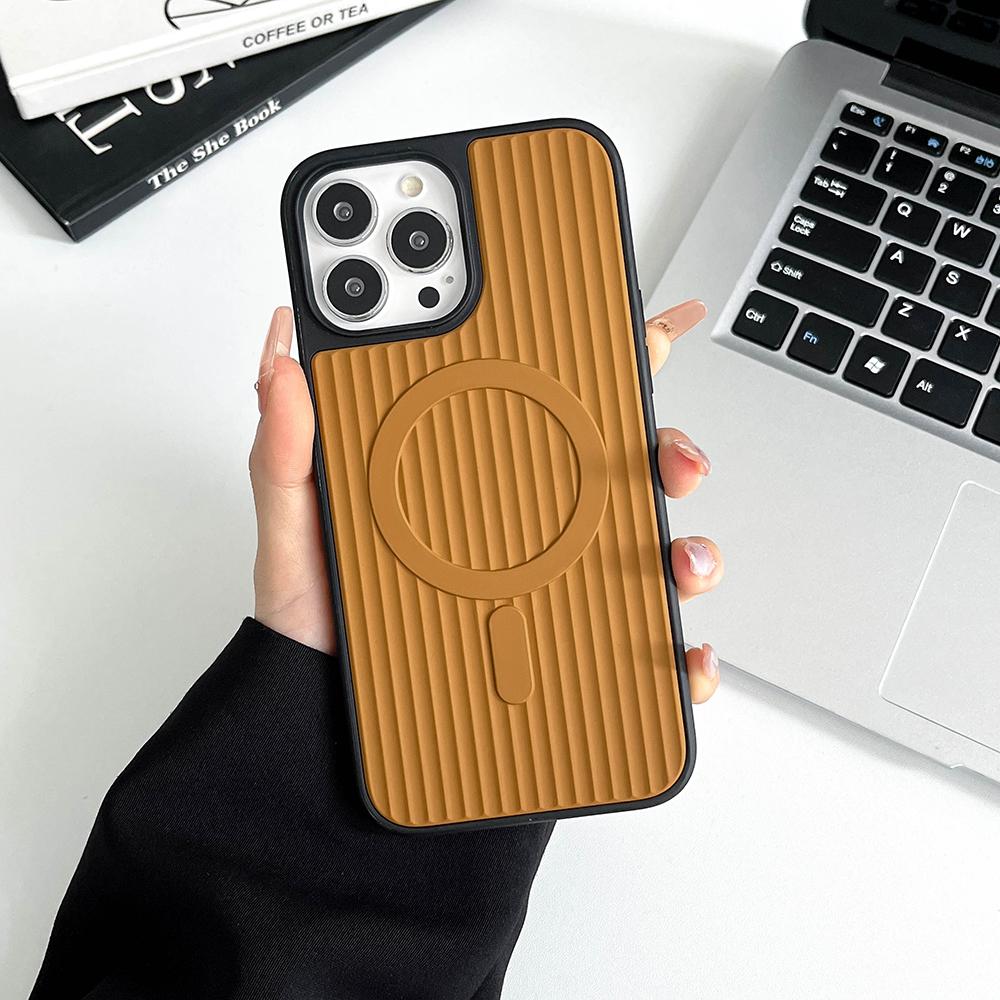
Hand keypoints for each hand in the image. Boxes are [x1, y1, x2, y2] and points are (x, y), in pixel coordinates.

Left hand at [250, 300, 722, 701]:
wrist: (319, 730)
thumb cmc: (313, 629)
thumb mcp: (295, 529)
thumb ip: (287, 448)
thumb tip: (284, 352)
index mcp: (473, 481)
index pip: (552, 403)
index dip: (608, 356)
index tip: (651, 327)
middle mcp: (527, 534)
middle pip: (624, 473)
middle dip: (670, 450)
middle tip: (669, 458)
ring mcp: (553, 596)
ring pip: (651, 556)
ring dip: (691, 549)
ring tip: (675, 561)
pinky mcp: (568, 660)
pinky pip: (643, 655)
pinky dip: (682, 655)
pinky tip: (682, 653)